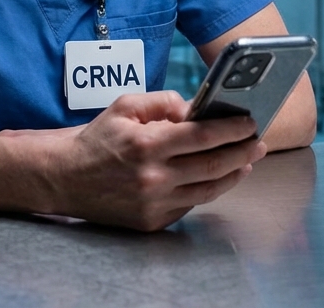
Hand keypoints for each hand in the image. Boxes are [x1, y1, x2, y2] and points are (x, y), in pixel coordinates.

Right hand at [27, 91, 265, 231]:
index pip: (203, 136)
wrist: (65, 178)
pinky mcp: (152, 221)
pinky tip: (217, 177)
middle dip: (242, 152)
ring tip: (247, 161)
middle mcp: (153, 177)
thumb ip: (162, 103)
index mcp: (147, 144)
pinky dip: (207, 189)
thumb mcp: (124, 106)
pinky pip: (190, 203)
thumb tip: (195, 109)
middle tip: (258, 142)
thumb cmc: (96, 140)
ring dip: (233, 174)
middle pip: (213, 166)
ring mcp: (154, 203)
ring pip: (208, 190)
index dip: (232, 129)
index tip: (250, 122)